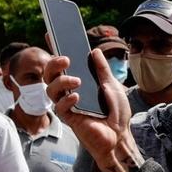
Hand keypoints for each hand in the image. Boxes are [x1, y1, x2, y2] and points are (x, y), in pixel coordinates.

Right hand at [43, 49, 140, 171]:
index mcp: (79, 83)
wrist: (120, 136)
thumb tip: (94, 51)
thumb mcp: (112, 85)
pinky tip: (77, 98)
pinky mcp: (69, 118)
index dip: (55, 50)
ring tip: (76, 81)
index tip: (51, 35)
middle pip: (50, 75)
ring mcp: (67, 105)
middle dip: (54, 64)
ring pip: (50, 89)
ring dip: (61, 81)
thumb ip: (101, 70)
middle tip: (66, 59)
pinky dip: (67, 100)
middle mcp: (69, 92)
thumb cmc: (117, 113)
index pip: (63, 65)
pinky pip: (59, 107)